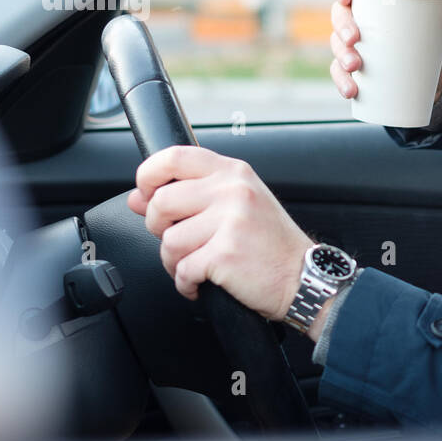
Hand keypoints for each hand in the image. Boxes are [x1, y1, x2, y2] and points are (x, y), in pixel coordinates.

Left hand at [127, 145, 311, 322]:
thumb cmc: (271, 244)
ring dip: (175, 262)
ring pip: (168, 241)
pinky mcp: (225, 254)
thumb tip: (137, 198)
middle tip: (181, 241)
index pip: (174, 157)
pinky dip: (187, 283)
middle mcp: (233, 191)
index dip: (148, 176)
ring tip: (197, 266)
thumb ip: (189, 196)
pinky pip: (182, 270)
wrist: (304, 278)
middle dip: (159, 228)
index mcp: (233, 173)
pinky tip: (204, 282)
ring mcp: (230, 221)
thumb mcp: (236, 206)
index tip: (146, 195)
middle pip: (161, 202)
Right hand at [329, 0, 441, 102]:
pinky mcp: (355, 73)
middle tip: (354, 38)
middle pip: (339, 16)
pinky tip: (352, 90)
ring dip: (341, 55)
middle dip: (342, 26)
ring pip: (336, 46)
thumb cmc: (432, 49)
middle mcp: (360, 23)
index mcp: (376, 5)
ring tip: (355, 66)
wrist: (432, 85)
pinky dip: (343, 82)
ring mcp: (354, 48)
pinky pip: (340, 74)